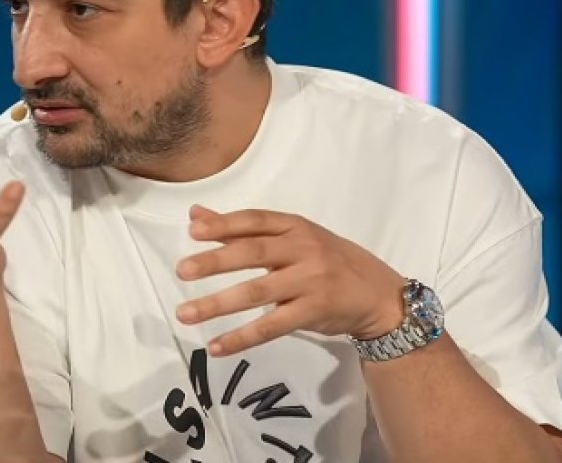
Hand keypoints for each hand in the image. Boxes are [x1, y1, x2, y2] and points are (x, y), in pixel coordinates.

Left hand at [175, 206, 405, 355]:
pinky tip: (216, 346)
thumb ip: (245, 229)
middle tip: (182, 270)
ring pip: (257, 292)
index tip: (193, 232)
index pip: (255, 221)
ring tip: (186, 313)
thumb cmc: (329, 260)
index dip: (224, 224)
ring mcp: (310, 282)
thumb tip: (196, 215)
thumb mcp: (295, 237)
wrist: (379, 294)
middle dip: (215, 262)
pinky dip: (241, 338)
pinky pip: (271, 327)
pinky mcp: (313, 312)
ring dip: (218, 303)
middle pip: (253, 253)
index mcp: (296, 226)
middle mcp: (304, 249)